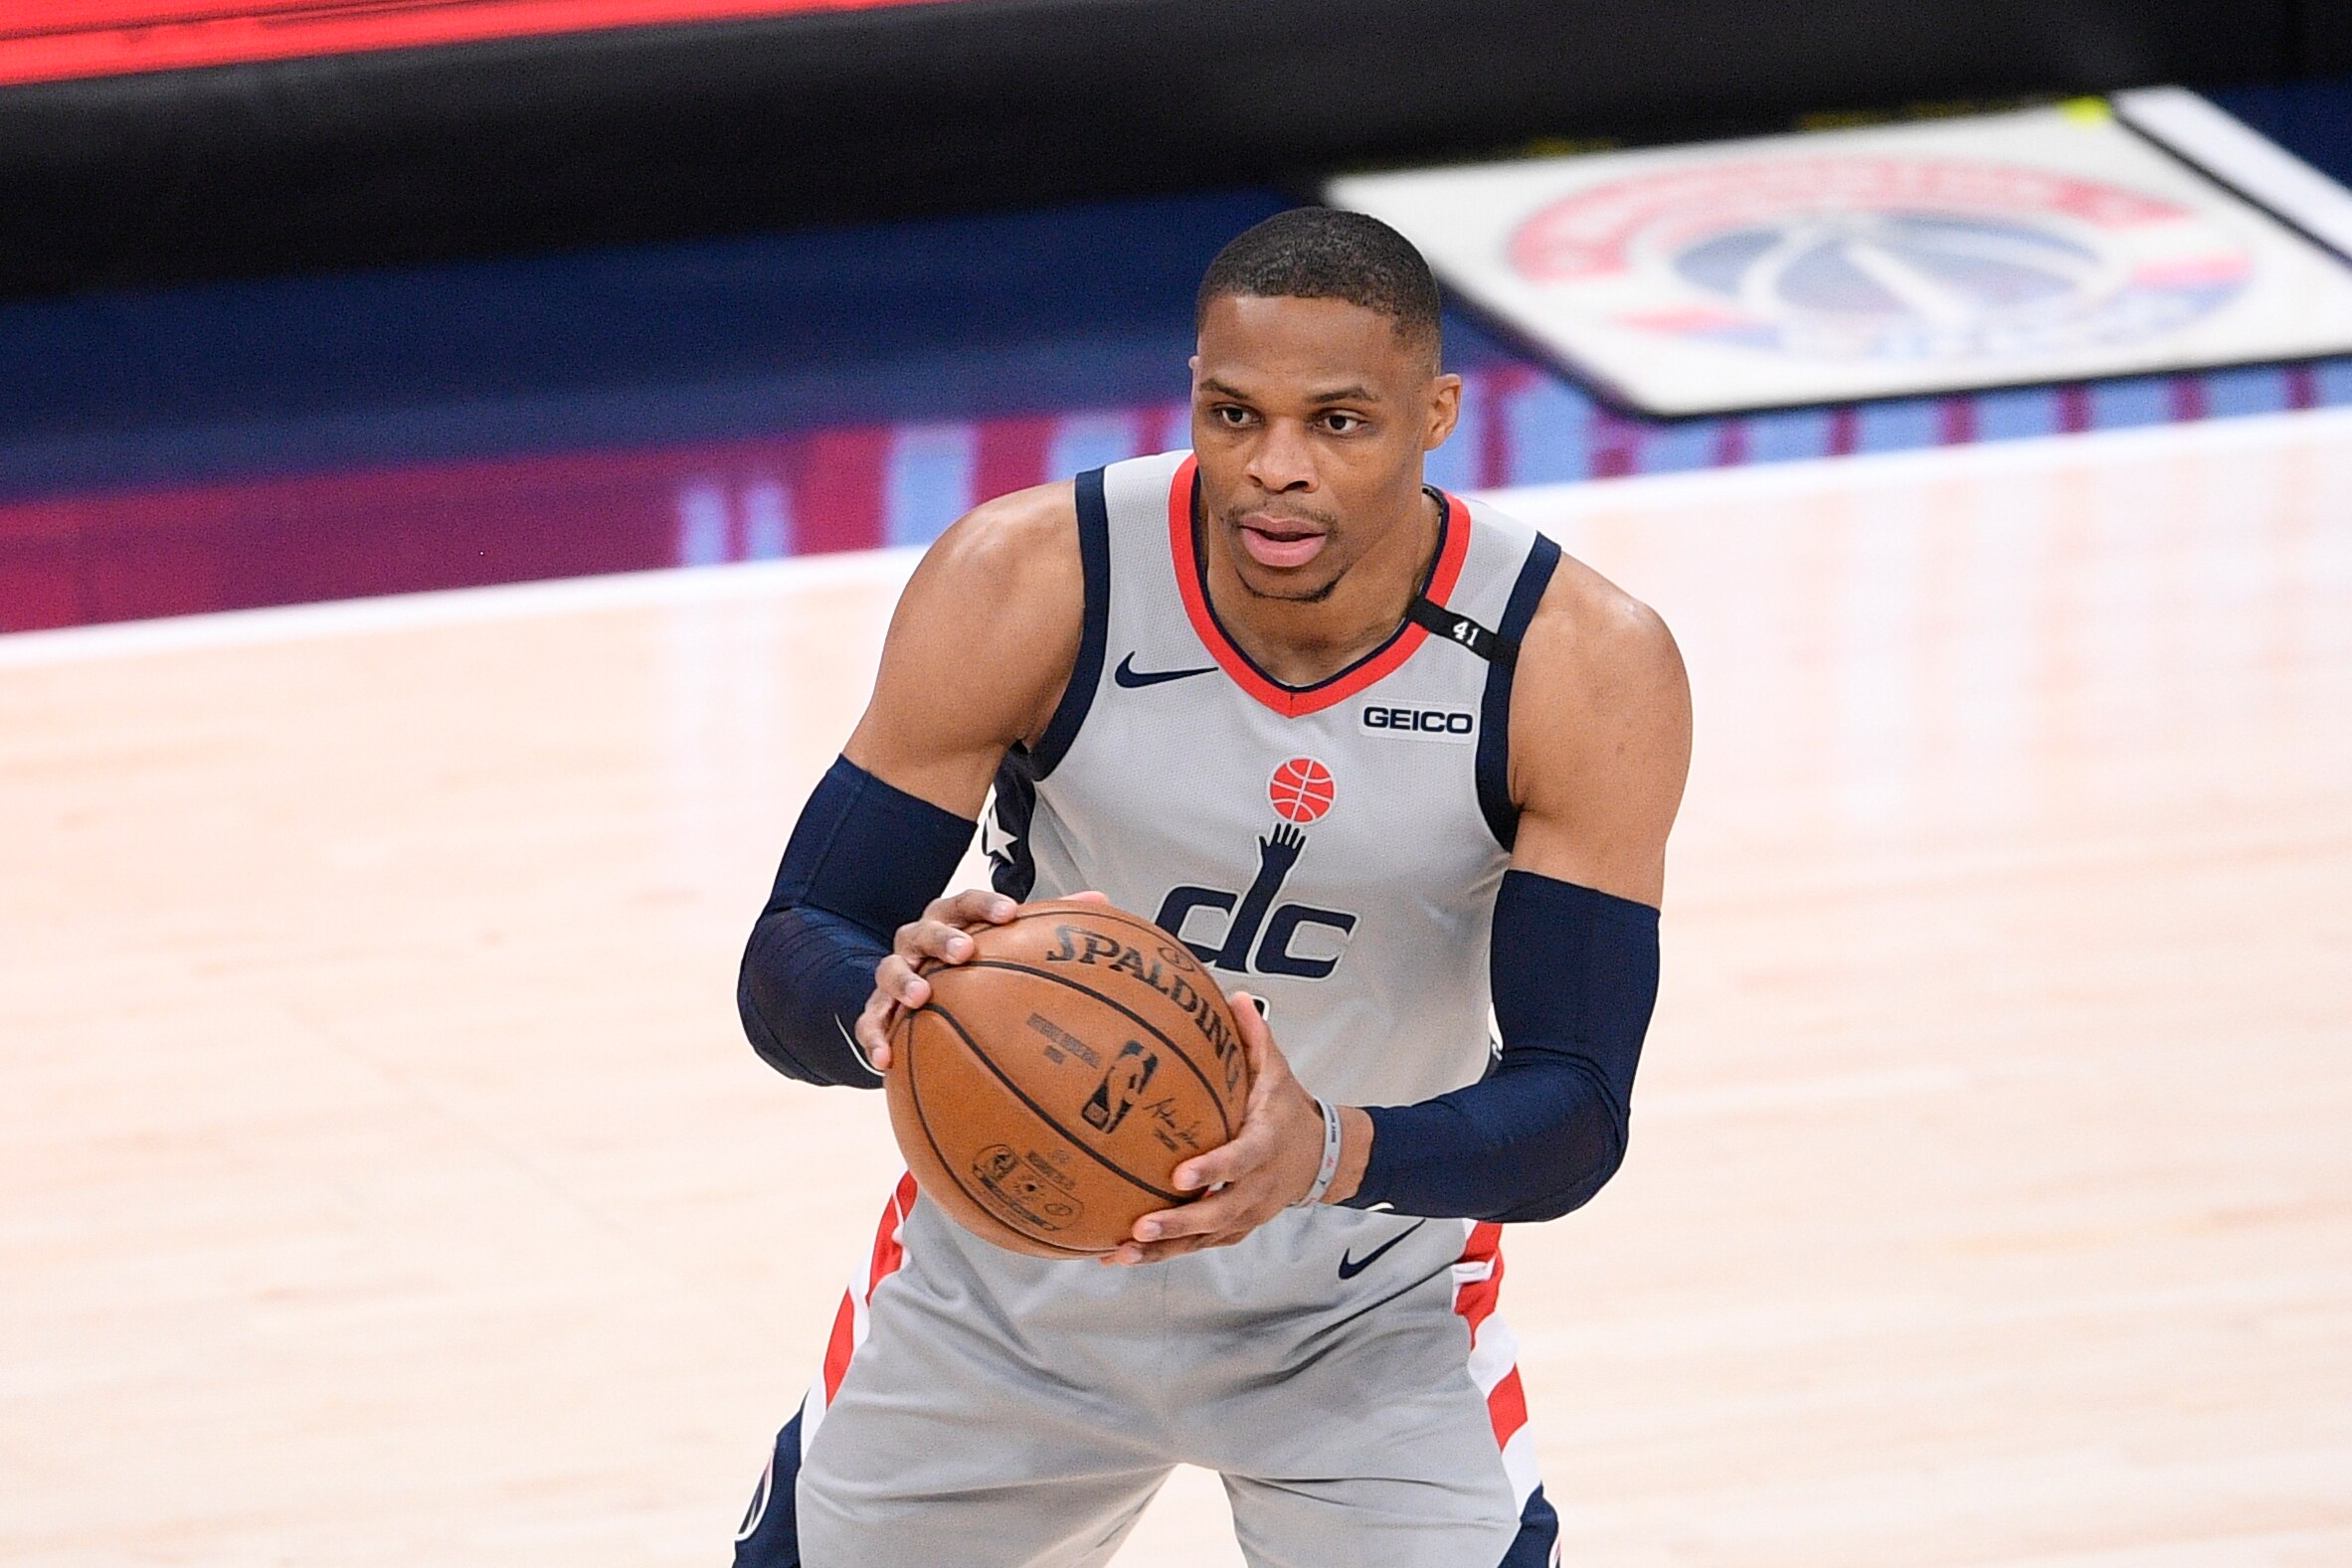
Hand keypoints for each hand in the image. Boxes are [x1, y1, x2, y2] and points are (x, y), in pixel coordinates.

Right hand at [857, 888, 1108, 1069]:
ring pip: (889, 971)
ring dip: (903, 982)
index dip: (985, 906)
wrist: (917, 991)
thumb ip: (1046, 924)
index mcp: (951, 920)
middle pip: (925, 930)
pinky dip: (874, 1039)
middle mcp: (918, 941)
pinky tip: (886, 1061)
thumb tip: (1102, 902)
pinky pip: (869, 1023)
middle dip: (943, 939)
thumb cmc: (974, 962)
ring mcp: (895, 974)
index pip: (966, 903)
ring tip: (921, 998)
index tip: (1010, 913)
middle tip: (964, 951)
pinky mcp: (877, 1010)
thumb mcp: (1005, 942)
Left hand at [1102, 990, 1324, 1265]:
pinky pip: (1197, 1246)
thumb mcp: (1277, 1070)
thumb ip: (1255, 1037)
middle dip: (1179, 1224)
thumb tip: (1237, 997)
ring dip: (1164, 1249)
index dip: (1214, 1169)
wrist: (1319, 1155)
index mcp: (1265, 1144)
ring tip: (1120, 1252)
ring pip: (1205, 1238)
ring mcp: (1247, 1213)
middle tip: (1140, 1227)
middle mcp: (1258, 1187)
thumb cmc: (1285, 1108)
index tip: (1181, 1175)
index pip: (1240, 1159)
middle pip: (1219, 1212)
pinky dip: (1162, 1255)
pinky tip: (1119, 1255)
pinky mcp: (1234, 1229)